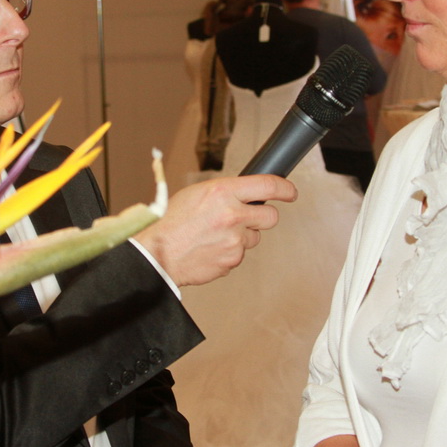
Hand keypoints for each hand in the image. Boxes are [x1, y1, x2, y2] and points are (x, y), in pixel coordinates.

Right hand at [136, 174, 296, 285]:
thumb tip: (246, 195)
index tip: (290, 192)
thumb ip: (225, 193)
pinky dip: (229, 252)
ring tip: (215, 236)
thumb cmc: (170, 222)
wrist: (157, 253)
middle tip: (248, 218)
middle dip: (262, 217)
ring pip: (254, 237)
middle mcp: (232, 214)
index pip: (268, 185)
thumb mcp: (196, 194)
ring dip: (241, 236)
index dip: (285, 189)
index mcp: (222, 192)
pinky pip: (240, 254)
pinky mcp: (232, 260)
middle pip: (270, 216)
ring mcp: (234, 240)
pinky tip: (210, 248)